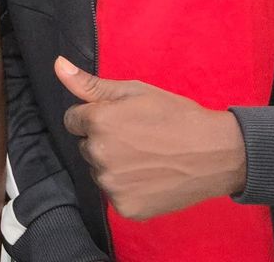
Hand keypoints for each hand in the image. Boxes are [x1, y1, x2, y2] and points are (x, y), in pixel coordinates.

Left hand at [56, 56, 247, 221]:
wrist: (215, 153)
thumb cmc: (176, 116)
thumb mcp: (135, 92)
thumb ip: (90, 84)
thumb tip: (58, 65)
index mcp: (98, 121)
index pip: (73, 120)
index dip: (95, 117)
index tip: (120, 120)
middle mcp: (98, 154)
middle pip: (86, 146)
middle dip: (105, 141)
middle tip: (139, 138)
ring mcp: (111, 184)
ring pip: (100, 171)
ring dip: (114, 166)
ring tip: (147, 158)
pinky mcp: (124, 207)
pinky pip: (115, 194)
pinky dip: (128, 188)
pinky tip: (151, 177)